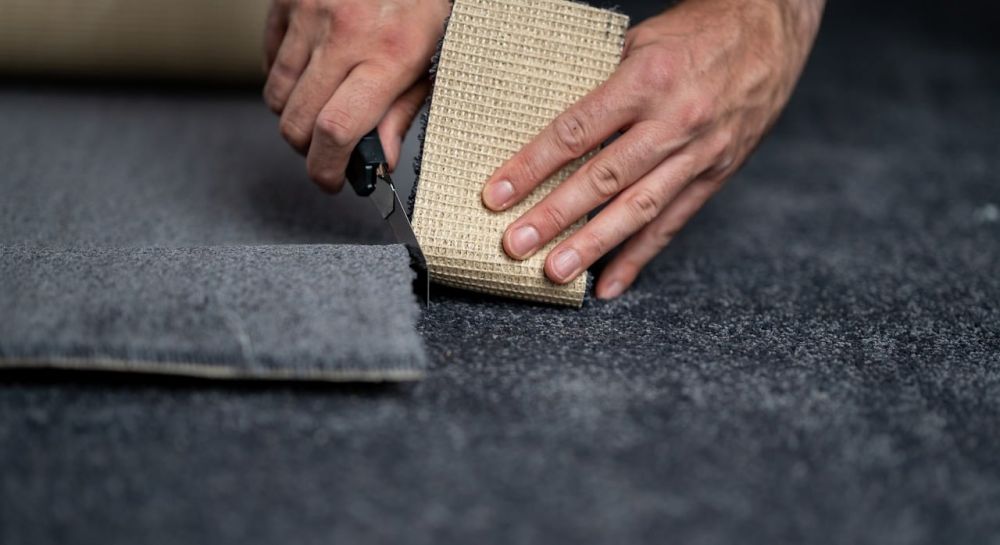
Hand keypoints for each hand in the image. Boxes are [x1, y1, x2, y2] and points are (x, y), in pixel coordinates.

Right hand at [263, 0, 450, 190]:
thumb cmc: (423, 3)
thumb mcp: (433, 59)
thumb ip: (401, 112)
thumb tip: (377, 160)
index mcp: (389, 55)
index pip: (337, 130)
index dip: (327, 168)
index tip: (332, 180)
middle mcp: (345, 34)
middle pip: (297, 122)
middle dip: (309, 150)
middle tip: (330, 150)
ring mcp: (309, 14)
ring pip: (277, 96)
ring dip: (295, 115)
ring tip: (325, 106)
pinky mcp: (287, 1)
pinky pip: (268, 60)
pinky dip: (284, 78)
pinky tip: (313, 72)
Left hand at [480, 0, 823, 298]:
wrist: (771, 29)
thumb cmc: (698, 31)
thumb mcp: (641, 42)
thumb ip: (601, 88)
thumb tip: (553, 135)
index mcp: (646, 80)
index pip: (577, 132)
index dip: (532, 167)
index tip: (496, 195)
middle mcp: (674, 121)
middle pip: (604, 178)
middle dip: (555, 216)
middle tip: (516, 245)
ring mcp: (699, 153)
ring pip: (639, 208)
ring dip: (594, 245)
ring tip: (556, 272)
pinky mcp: (717, 175)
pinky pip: (673, 223)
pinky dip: (640, 257)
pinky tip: (609, 284)